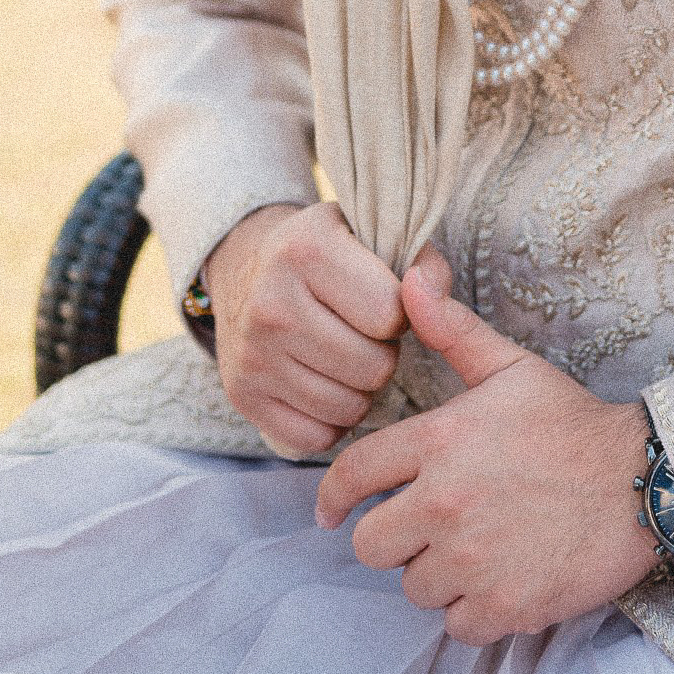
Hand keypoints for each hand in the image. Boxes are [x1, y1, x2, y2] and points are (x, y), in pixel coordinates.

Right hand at [206, 201, 408, 458]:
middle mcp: (272, 302)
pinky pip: (316, 438)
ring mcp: (253, 354)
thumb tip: (430, 294)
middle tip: (363, 335)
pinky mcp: (242, 395)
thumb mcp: (373, 235)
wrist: (247, 270)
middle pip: (375, 367)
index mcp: (308, 248)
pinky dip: (330, 421)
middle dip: (382, 354)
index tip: (381, 302)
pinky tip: (323, 384)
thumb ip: (422, 262)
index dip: (399, 314)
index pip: (390, 314)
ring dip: (360, 390)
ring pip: (350, 408)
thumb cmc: (328, 256)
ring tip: (346, 358)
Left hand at [315, 259, 658, 644]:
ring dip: (436, 575)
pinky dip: (472, 611)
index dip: (333, 498)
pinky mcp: (505, 606)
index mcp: (439, 441)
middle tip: (427, 528)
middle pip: (372, 546)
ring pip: (413, 587)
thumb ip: (452, 328)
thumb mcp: (511, 367)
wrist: (642, 481)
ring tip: (474, 551)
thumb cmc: (572, 422)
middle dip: (393, 538)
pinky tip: (497, 582)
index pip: (354, 475)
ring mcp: (473, 560)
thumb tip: (410, 278)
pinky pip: (456, 626)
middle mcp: (444, 502)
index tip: (331, 512)